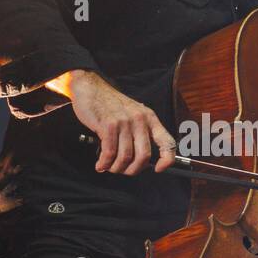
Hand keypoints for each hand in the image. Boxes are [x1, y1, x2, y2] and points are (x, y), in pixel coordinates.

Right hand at [50, 70, 177, 174]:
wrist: (90, 88)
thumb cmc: (110, 104)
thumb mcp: (133, 114)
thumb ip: (139, 133)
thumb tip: (140, 160)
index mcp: (150, 118)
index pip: (167, 142)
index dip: (167, 159)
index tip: (158, 169)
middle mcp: (140, 119)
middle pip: (144, 156)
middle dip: (133, 170)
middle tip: (123, 170)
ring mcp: (124, 122)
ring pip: (125, 157)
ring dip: (116, 168)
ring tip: (109, 166)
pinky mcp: (108, 125)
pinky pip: (109, 152)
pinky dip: (104, 163)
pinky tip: (100, 164)